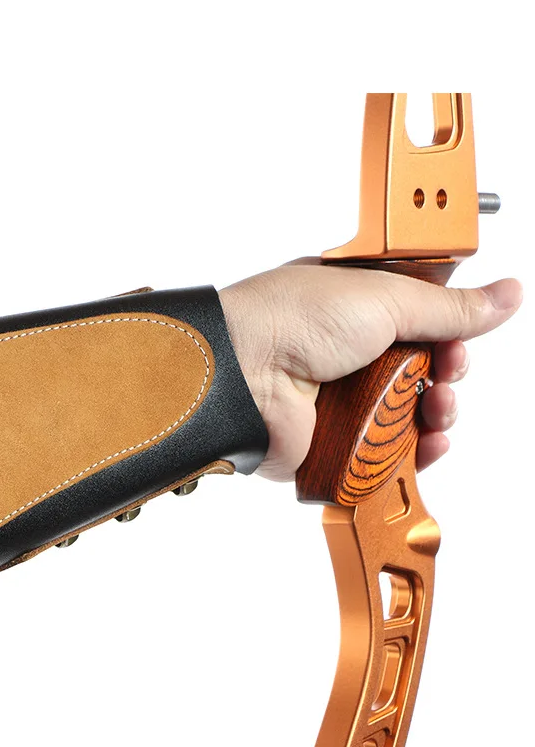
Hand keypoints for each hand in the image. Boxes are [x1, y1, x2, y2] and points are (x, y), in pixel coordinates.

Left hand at [218, 260, 522, 480]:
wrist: (241, 372)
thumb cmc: (291, 319)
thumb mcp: (385, 296)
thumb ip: (449, 306)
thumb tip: (505, 294)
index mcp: (354, 304)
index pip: (419, 317)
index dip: (448, 329)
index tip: (461, 335)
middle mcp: (345, 349)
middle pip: (421, 368)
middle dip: (447, 373)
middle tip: (447, 373)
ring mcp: (337, 396)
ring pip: (408, 413)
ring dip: (435, 414)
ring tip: (436, 410)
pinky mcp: (331, 439)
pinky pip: (383, 452)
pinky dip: (411, 452)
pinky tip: (426, 445)